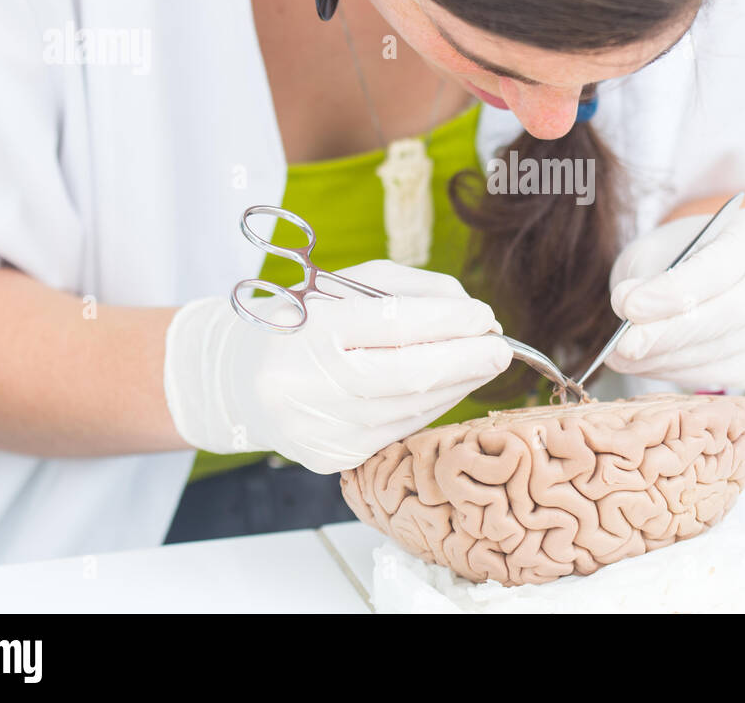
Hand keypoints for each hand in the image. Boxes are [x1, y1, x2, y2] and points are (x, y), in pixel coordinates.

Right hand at [163, 260, 513, 472]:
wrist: (241, 380)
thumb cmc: (305, 322)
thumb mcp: (348, 286)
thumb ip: (412, 290)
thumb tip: (475, 313)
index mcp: (307, 330)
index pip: (391, 325)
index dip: (447, 321)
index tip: (485, 316)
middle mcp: (308, 384)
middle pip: (409, 376)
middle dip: (466, 360)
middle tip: (503, 348)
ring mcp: (319, 429)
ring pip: (411, 408)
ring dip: (458, 385)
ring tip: (484, 364)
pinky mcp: (331, 457)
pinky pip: (399, 429)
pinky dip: (433, 407)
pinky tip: (452, 388)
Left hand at [605, 207, 744, 390]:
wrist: (713, 268)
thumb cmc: (682, 252)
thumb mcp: (655, 248)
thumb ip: (642, 275)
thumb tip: (628, 309)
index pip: (719, 267)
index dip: (673, 292)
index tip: (629, 307)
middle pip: (730, 313)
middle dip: (670, 334)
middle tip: (624, 346)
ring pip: (725, 350)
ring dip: (667, 359)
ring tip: (622, 357)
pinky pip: (724, 374)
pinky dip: (680, 372)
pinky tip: (648, 364)